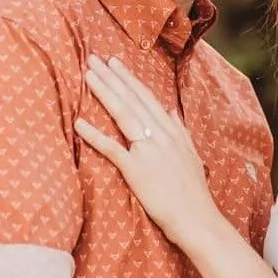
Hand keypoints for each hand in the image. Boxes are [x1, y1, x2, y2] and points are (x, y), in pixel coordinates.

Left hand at [76, 55, 221, 247]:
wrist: (198, 219)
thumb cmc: (193, 192)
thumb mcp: (191, 155)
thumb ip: (180, 131)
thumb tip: (171, 111)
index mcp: (172, 131)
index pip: (146, 97)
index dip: (128, 79)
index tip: (114, 63)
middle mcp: (161, 135)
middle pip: (132, 100)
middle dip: (111, 77)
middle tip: (93, 59)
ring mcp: (149, 151)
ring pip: (123, 114)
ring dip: (104, 93)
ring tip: (88, 76)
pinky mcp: (137, 170)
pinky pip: (112, 148)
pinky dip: (95, 135)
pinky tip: (79, 123)